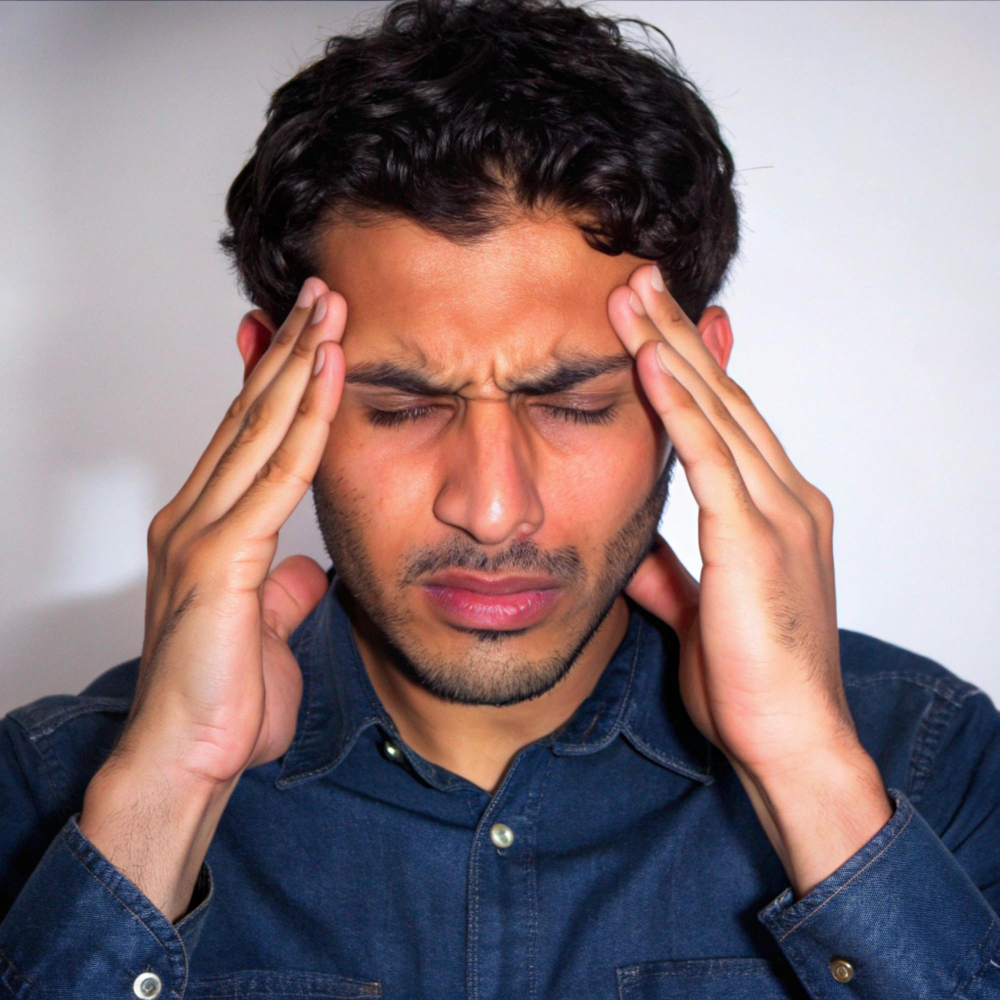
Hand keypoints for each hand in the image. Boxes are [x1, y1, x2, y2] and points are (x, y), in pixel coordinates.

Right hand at [116, 276, 346, 785]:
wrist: (186, 760)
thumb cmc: (219, 701)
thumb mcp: (264, 627)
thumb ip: (282, 587)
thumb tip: (307, 566)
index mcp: (207, 529)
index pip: (248, 436)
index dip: (277, 381)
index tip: (310, 335)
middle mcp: (196, 517)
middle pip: (250, 414)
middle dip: (289, 348)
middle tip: (322, 292)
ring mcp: (202, 533)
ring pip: (259, 427)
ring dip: (298, 362)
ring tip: (330, 307)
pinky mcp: (219, 559)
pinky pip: (277, 475)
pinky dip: (307, 420)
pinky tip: (330, 374)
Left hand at [606, 264, 860, 781]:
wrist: (790, 742)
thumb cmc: (753, 684)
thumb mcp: (700, 614)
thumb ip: (672, 576)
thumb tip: (640, 556)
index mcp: (776, 511)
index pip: (728, 420)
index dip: (692, 367)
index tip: (659, 324)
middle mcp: (786, 498)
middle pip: (724, 396)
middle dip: (678, 333)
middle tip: (639, 279)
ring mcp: (778, 513)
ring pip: (718, 410)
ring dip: (671, 347)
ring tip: (632, 294)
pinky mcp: (755, 539)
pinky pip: (710, 456)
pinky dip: (679, 405)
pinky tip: (650, 360)